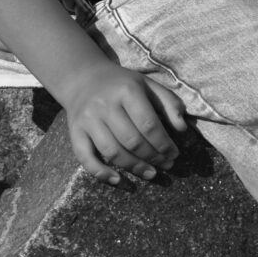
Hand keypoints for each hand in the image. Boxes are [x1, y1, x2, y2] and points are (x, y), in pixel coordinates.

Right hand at [61, 63, 188, 185]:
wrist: (82, 77)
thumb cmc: (121, 84)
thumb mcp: (147, 84)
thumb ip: (169, 103)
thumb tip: (182, 128)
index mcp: (126, 90)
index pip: (149, 124)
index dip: (164, 144)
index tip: (174, 154)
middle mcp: (105, 104)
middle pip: (132, 141)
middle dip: (153, 157)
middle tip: (166, 165)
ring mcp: (88, 119)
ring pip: (113, 152)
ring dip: (134, 168)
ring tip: (151, 174)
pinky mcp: (75, 132)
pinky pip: (86, 158)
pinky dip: (101, 173)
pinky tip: (119, 180)